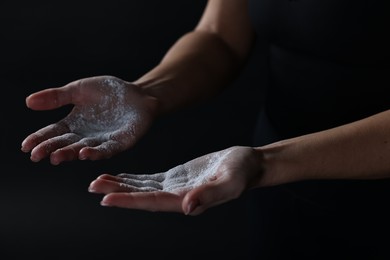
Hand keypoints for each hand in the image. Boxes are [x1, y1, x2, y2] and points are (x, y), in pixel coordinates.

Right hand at [21, 75, 157, 164]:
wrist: (138, 93)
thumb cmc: (108, 92)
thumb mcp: (78, 90)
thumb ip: (57, 97)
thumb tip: (28, 102)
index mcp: (74, 124)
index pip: (53, 133)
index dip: (39, 139)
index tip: (25, 146)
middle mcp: (86, 136)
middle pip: (65, 144)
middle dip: (51, 149)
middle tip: (36, 155)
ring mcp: (103, 141)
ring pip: (84, 150)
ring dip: (70, 154)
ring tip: (56, 157)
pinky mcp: (121, 142)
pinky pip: (107, 150)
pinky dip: (96, 152)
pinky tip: (84, 153)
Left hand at [88, 146, 262, 214]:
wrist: (248, 164)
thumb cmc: (243, 172)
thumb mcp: (230, 182)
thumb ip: (210, 195)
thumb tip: (187, 208)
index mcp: (187, 200)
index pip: (152, 202)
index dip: (129, 201)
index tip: (106, 199)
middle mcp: (177, 197)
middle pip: (141, 197)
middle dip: (117, 193)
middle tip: (92, 187)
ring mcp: (175, 187)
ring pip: (142, 188)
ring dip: (121, 185)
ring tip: (98, 181)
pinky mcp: (176, 177)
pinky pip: (151, 179)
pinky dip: (134, 179)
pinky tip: (121, 176)